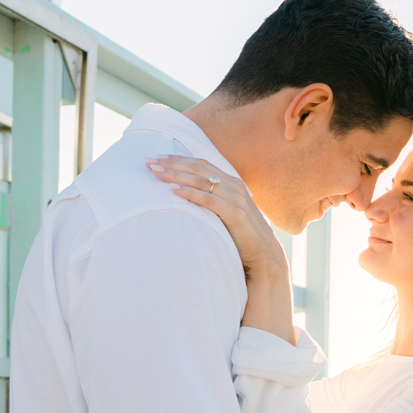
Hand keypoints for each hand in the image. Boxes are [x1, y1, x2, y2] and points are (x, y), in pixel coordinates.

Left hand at [146, 157, 287, 280]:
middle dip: (172, 163)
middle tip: (149, 162)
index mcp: (231, 182)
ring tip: (156, 173)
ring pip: (201, 181)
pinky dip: (190, 193)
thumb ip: (213, 200)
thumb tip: (186, 195)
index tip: (157, 158)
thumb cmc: (241, 234)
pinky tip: (173, 190)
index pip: (201, 164)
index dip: (179, 159)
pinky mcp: (235, 214)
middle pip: (198, 168)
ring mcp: (236, 198)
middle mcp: (234, 185)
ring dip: (176, 175)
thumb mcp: (226, 211)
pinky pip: (208, 200)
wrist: (264, 254)